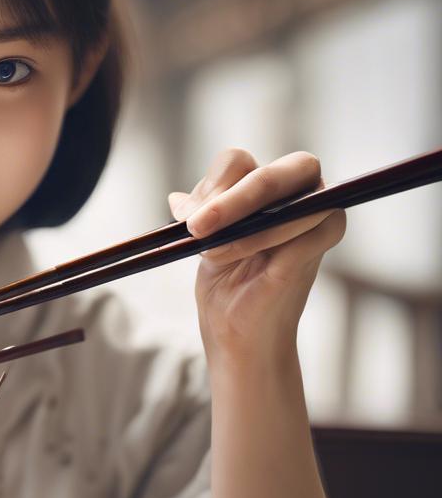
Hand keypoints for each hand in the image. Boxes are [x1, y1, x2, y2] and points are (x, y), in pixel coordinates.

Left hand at [168, 149, 346, 362]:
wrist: (240, 336)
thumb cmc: (225, 286)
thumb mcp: (206, 243)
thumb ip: (202, 214)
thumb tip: (176, 199)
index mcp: (264, 186)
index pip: (236, 162)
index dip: (209, 186)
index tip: (186, 219)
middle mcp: (298, 193)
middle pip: (274, 171)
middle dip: (233, 196)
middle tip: (197, 225)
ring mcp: (317, 217)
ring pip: (287, 201)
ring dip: (241, 228)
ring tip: (210, 253)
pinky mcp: (322, 246)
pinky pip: (300, 231)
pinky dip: (262, 241)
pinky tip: (233, 259)